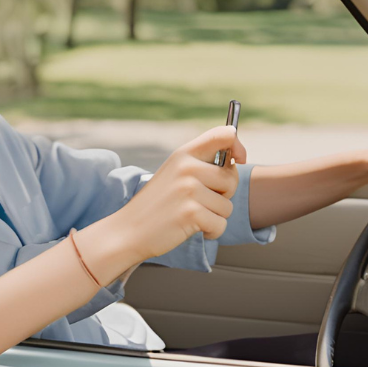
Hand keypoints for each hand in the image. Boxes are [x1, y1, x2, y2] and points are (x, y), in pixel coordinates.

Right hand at [121, 125, 245, 260]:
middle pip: (231, 178)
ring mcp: (188, 190)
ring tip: (190, 215)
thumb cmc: (157, 204)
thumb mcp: (174, 173)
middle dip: (224, 194)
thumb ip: (200, 163)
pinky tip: (190, 228)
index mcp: (183, 154)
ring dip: (214, 216)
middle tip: (200, 200)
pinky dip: (210, 232)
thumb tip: (235, 160)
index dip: (238, 146)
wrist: (129, 230)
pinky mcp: (191, 213)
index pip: (224, 135)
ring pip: (227, 206)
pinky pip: (221, 224)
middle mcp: (187, 168)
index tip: (238, 159)